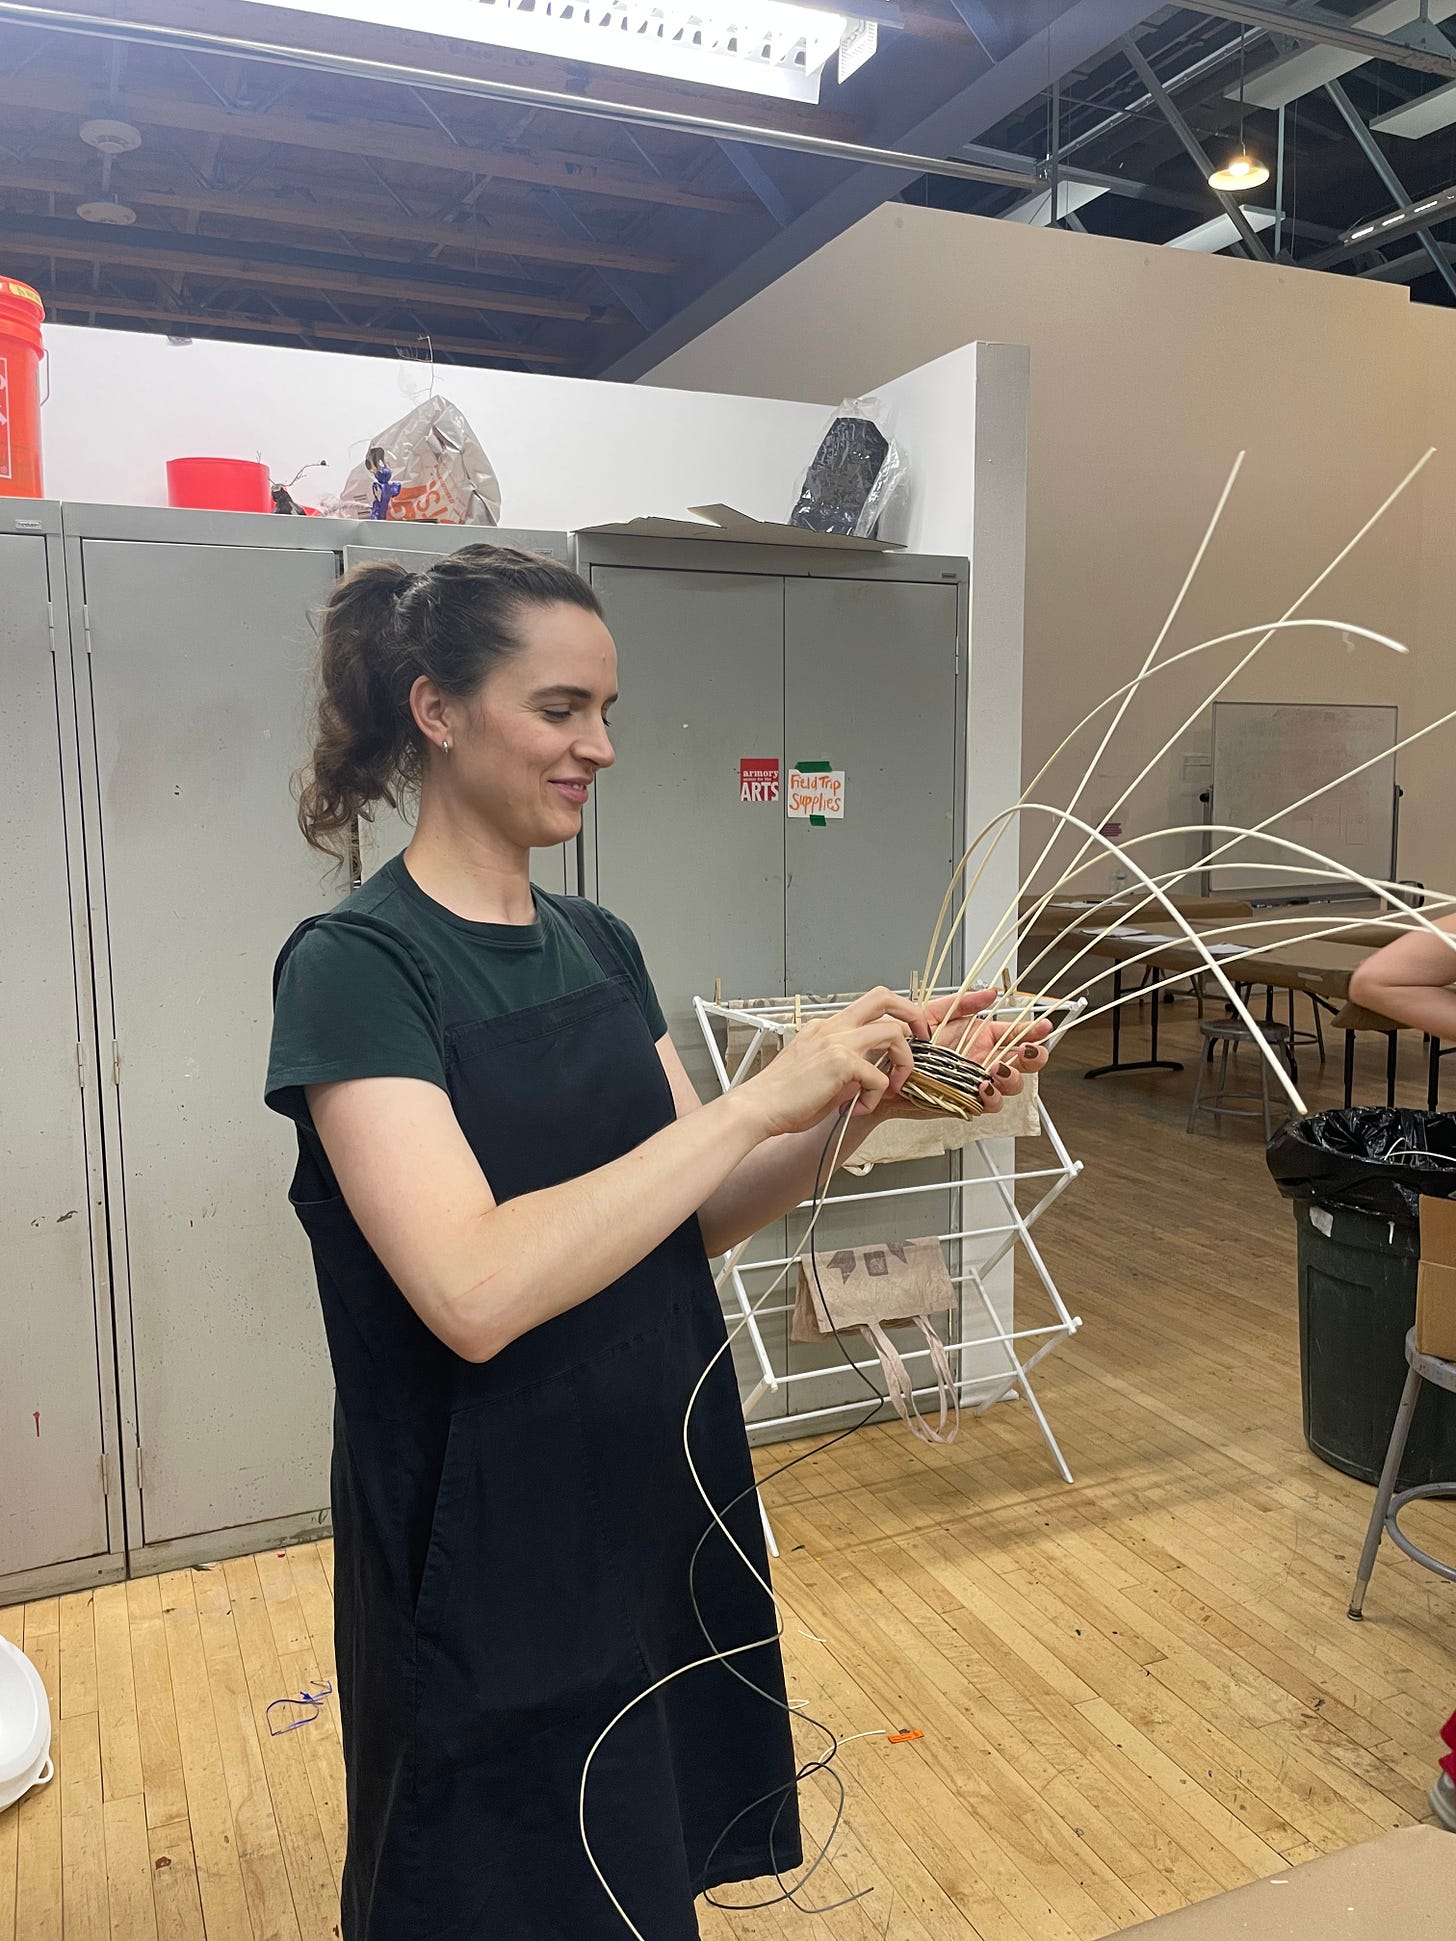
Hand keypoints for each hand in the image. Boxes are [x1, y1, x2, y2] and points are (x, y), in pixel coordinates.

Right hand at [738, 987, 922, 1138]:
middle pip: (884, 998)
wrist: (757, 1107)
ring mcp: (836, 1041)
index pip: (869, 1007)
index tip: (905, 1039)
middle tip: (921, 1041)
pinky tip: (859, 1109)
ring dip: (903, 1060)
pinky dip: (876, 1096)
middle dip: (913, 1015)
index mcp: (825, 1029)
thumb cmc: (781, 1098)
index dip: (895, 1017)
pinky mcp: (839, 1062)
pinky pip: (878, 1076)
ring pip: (892, 1032)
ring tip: (893, 1084)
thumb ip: (847, 1071)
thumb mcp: (818, 1075)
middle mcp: (832, 1028)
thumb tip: (870, 1078)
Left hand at [873, 990, 1052, 1119]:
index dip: (1032, 1031)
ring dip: (1011, 1078)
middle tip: (1028, 1052)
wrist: (883, 1070)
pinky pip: (988, 1104)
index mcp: (980, 1038)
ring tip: (999, 1070)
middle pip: (1022, 1062)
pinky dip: (991, 1098)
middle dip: (1033, 1058)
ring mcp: (976, 1082)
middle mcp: (982, 1060)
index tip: (1043, 1026)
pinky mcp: (965, 1101)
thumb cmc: (904, 1043)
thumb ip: (962, 1003)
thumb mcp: (932, 1014)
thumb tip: (989, 993)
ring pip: (1010, 1086)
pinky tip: (984, 1087)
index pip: (1015, 1034)